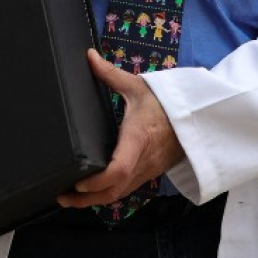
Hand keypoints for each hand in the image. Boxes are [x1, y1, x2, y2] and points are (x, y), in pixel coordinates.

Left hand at [56, 49, 184, 208]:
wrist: (197, 116)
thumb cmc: (166, 102)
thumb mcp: (138, 86)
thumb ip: (110, 74)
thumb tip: (89, 57)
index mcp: (138, 138)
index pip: (118, 169)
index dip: (96, 181)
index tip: (77, 182)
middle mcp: (142, 160)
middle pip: (114, 191)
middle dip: (86, 199)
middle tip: (61, 196)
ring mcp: (147, 171)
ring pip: (119, 195)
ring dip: (94, 200)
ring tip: (70, 198)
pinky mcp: (149, 174)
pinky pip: (126, 191)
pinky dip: (108, 195)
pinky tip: (93, 193)